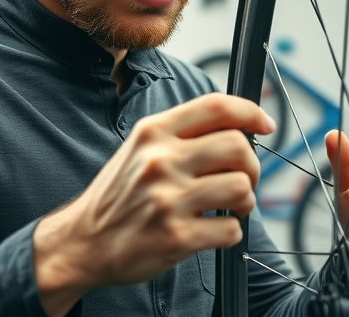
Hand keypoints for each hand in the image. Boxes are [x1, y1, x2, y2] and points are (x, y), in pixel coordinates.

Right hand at [33, 93, 274, 315]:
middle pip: (238, 147)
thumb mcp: (140, 148)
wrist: (83, 241)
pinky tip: (213, 231)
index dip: (250, 112)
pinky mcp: (175, 236)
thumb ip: (182, 133)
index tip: (265, 125)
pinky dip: (231, 232)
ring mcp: (167, 199)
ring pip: (241, 187)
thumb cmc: (119, 194)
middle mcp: (160, 160)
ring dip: (246, 200)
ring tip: (231, 207)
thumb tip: (238, 125)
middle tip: (243, 179)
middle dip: (252, 166)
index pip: (216, 106)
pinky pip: (230, 229)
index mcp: (154, 132)